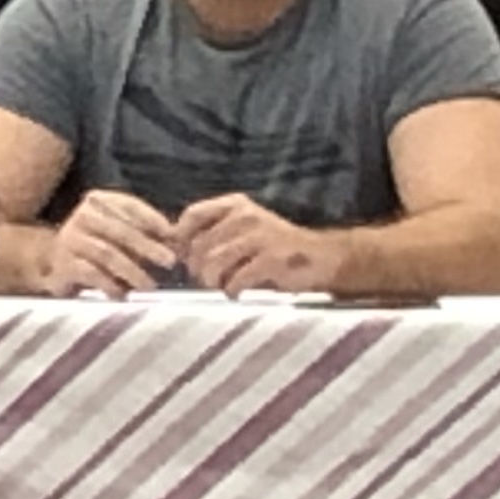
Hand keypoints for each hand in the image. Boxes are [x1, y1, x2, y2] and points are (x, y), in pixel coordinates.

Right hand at [35, 188, 178, 297]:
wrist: (53, 262)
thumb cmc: (96, 245)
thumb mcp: (119, 231)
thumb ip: (144, 232)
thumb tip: (176, 240)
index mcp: (99, 201)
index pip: (130, 206)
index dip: (153, 220)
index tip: (172, 235)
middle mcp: (83, 216)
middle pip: (121, 230)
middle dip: (148, 247)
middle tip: (169, 261)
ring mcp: (71, 239)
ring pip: (107, 253)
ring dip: (132, 270)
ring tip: (149, 285)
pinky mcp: (63, 264)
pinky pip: (90, 273)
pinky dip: (109, 284)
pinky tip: (122, 294)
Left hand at [177, 191, 337, 295]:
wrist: (323, 257)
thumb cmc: (276, 248)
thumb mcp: (244, 230)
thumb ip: (214, 234)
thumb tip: (176, 250)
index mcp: (237, 205)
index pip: (193, 215)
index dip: (181, 239)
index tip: (185, 257)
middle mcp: (246, 216)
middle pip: (200, 245)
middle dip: (198, 269)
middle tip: (207, 280)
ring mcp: (261, 236)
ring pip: (214, 262)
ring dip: (213, 281)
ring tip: (222, 287)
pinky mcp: (273, 259)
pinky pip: (236, 279)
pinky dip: (232, 291)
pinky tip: (238, 293)